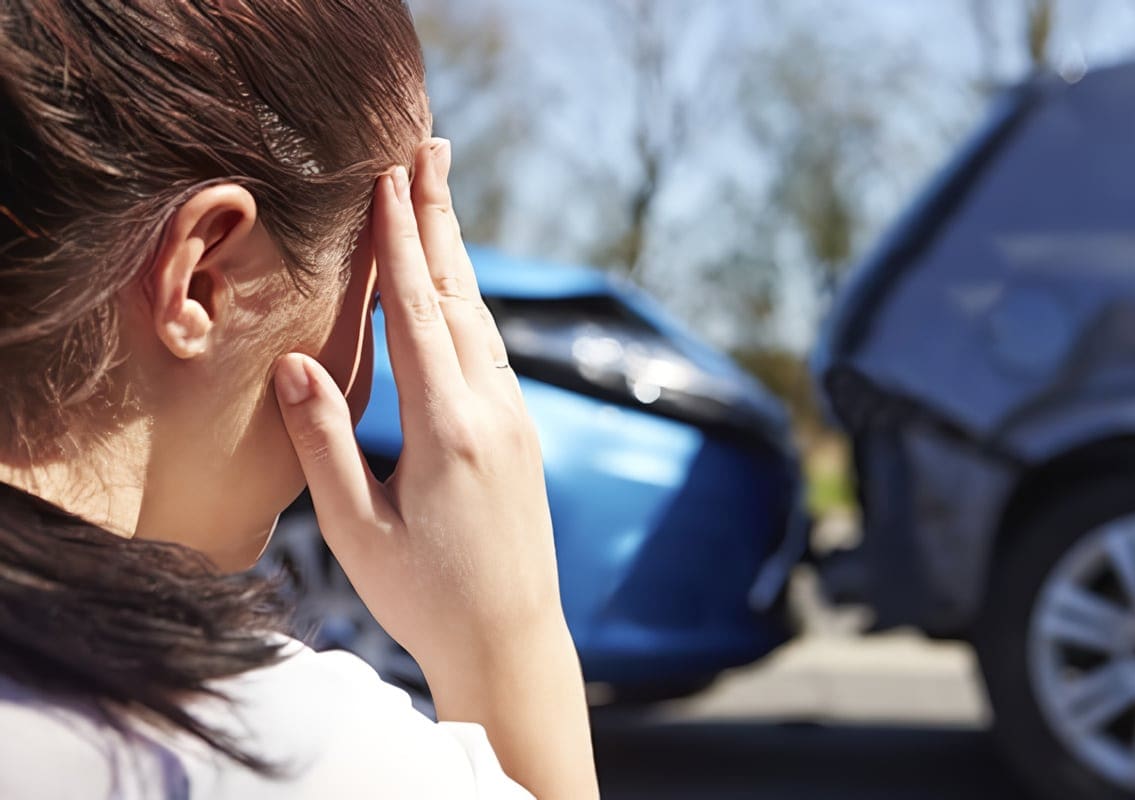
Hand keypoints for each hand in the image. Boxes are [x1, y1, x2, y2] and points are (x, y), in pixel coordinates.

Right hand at [272, 139, 561, 672]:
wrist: (512, 640)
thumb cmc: (425, 597)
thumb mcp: (357, 529)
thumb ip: (325, 441)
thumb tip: (294, 361)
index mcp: (448, 431)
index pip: (418, 314)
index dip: (399, 242)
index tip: (387, 178)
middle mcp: (493, 413)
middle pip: (461, 297)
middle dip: (439, 219)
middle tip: (430, 148)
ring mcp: (516, 421)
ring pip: (482, 321)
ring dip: (456, 256)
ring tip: (437, 199)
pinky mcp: (521, 435)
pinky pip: (492, 352)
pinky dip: (468, 306)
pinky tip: (456, 290)